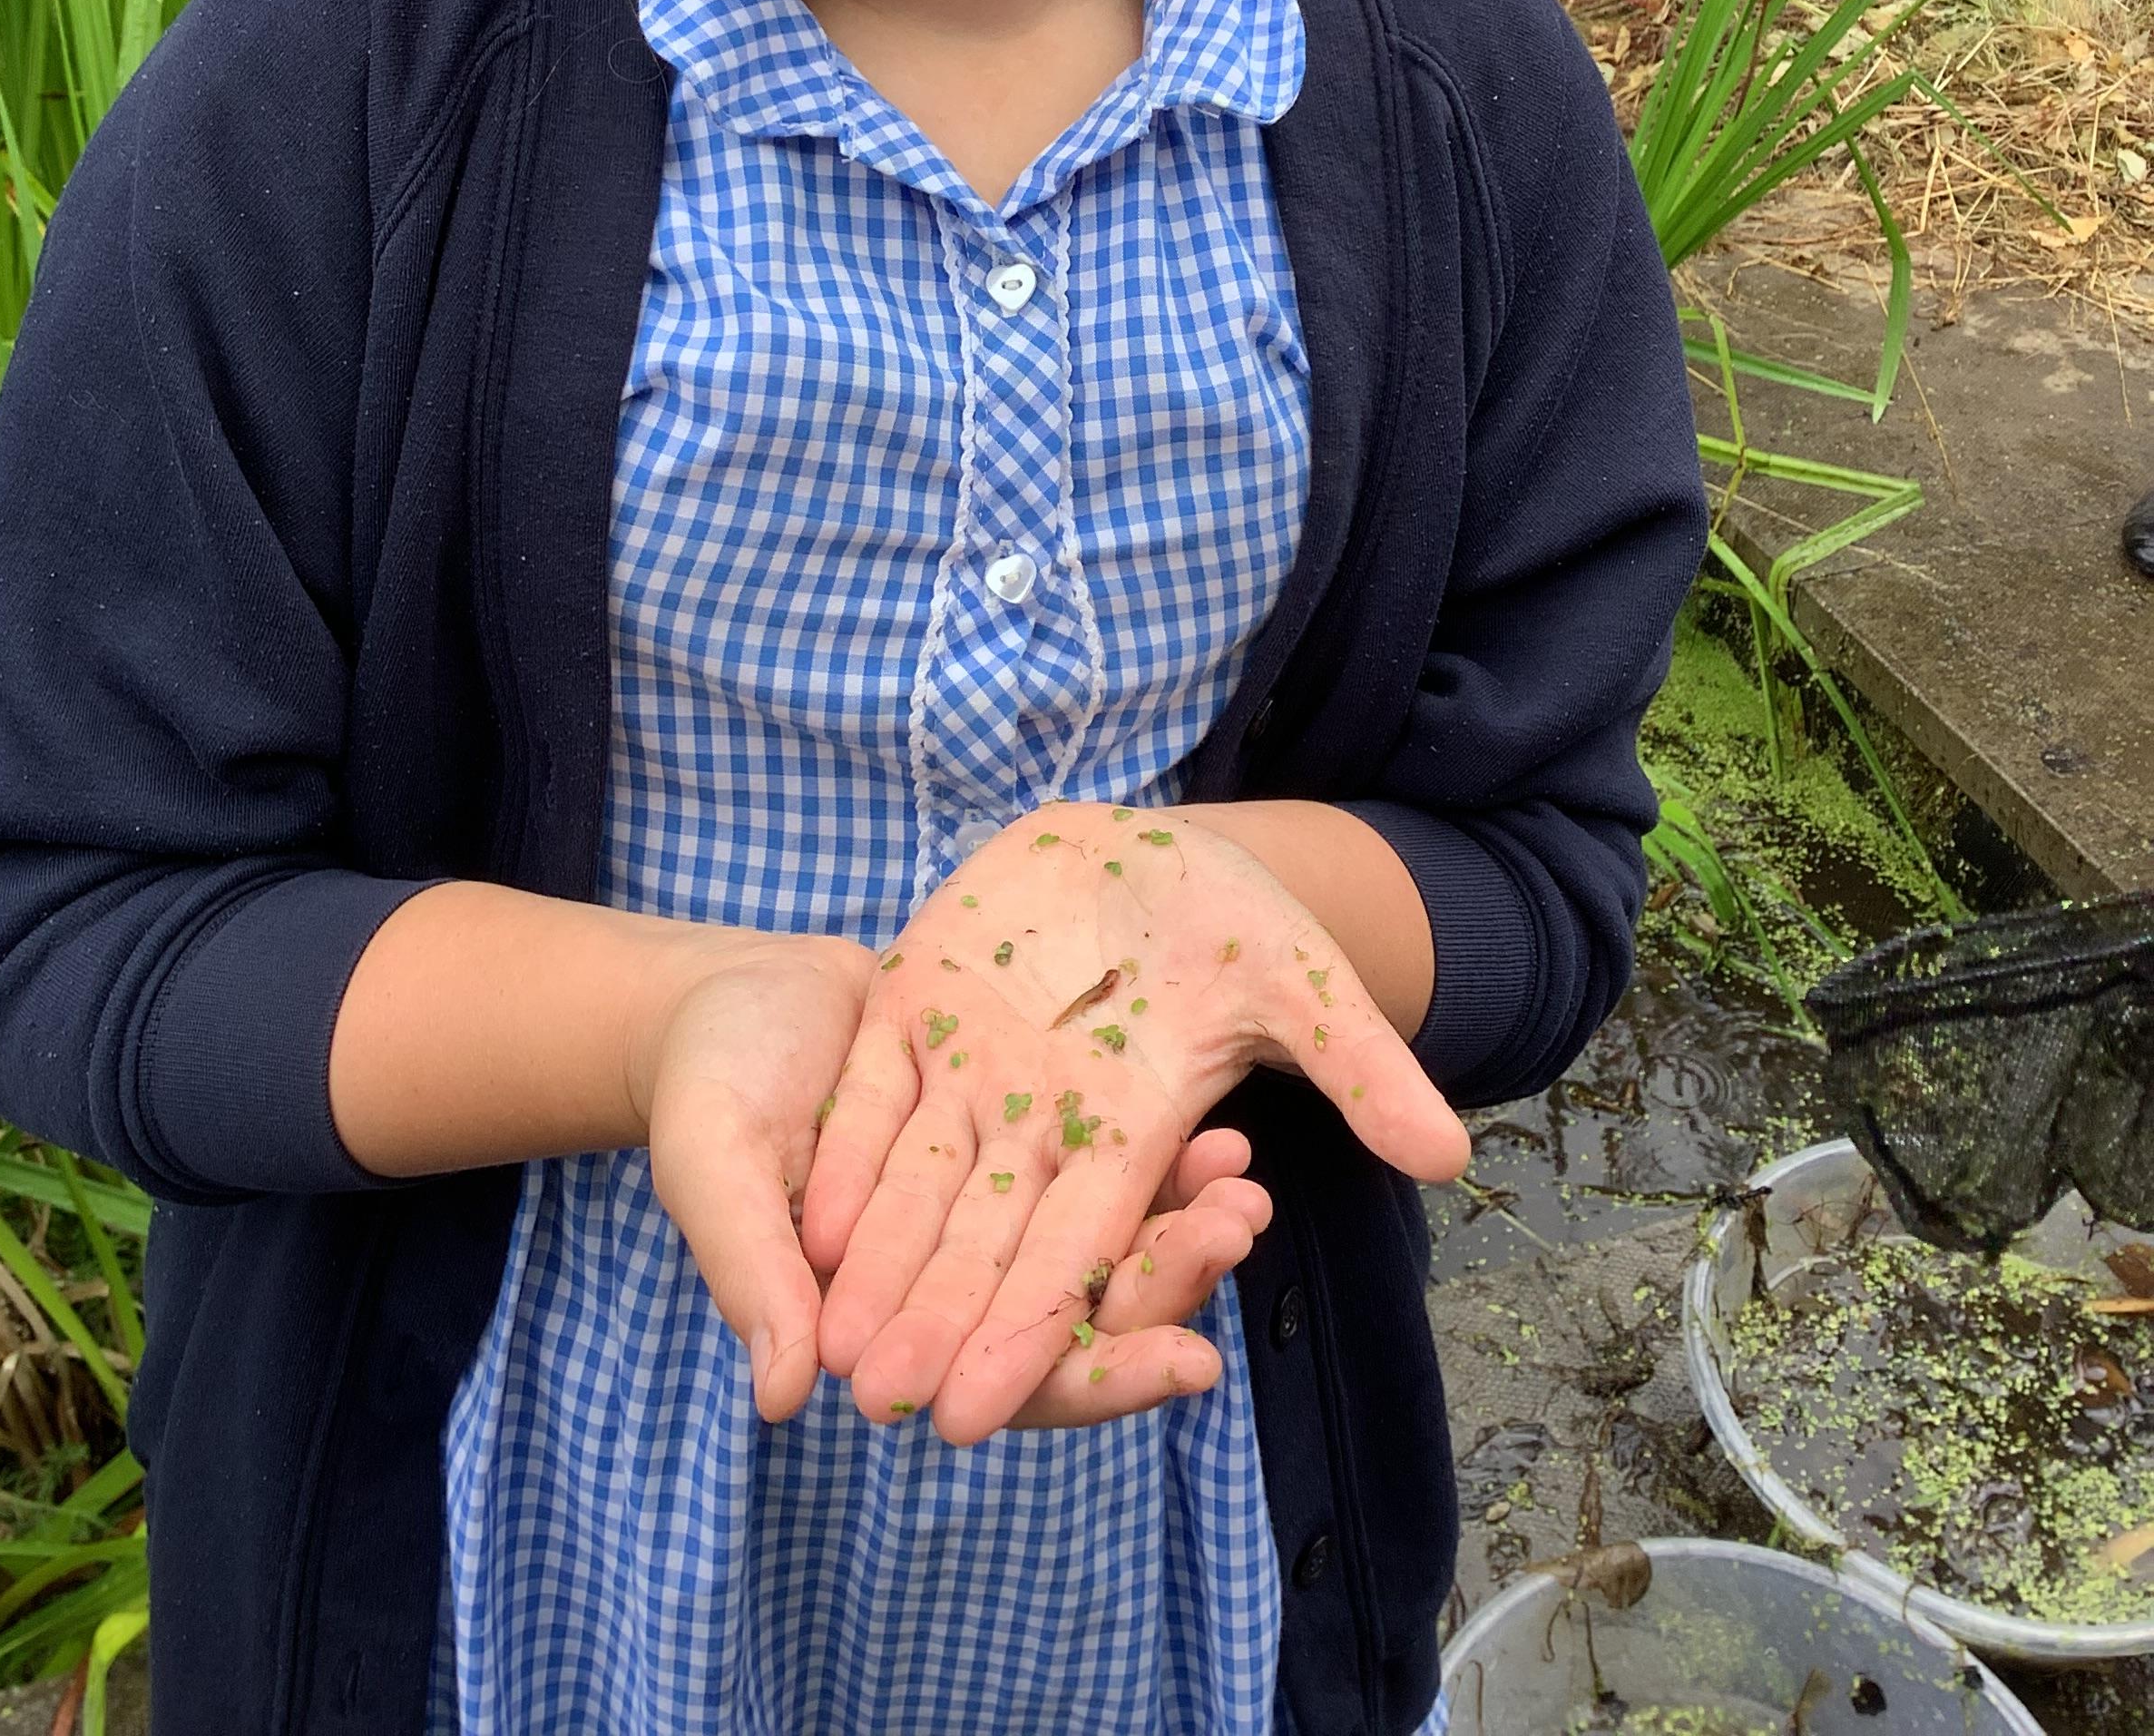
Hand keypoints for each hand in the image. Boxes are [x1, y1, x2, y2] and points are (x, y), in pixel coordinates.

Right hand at [632, 930, 1273, 1431]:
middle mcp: (968, 1269)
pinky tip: (1223, 1121)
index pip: (1019, 1376)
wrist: (730, 989)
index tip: (1195, 1364)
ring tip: (1247, 1179)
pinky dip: (1161, 1146)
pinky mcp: (1018, 1118)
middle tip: (1240, 1228)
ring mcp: (1000, 1192)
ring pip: (1109, 1231)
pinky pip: (1103, 1147)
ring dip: (1183, 1215)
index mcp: (903, 1313)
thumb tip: (786, 1396)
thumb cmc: (709, 1088)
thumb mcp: (715, 1169)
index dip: (1103, 1377)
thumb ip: (752, 1273)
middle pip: (1091, 1305)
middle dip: (1172, 1278)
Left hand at [803, 804, 1470, 1441]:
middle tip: (882, 1406)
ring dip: (873, 1263)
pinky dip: (839, 1151)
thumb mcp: (1299, 980)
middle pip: (984, 1239)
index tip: (981, 1408)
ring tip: (827, 1346)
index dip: (1030, 1327)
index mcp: (1128, 1125)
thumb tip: (1451, 1157)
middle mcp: (1042, 1115)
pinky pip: (870, 1089)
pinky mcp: (918, 1000)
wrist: (1148, 842)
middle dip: (936, 1323)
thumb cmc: (1233, 918)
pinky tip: (800, 1215)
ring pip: (913, 1182)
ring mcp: (973, 1060)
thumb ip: (1359, 1068)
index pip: (1079, 1246)